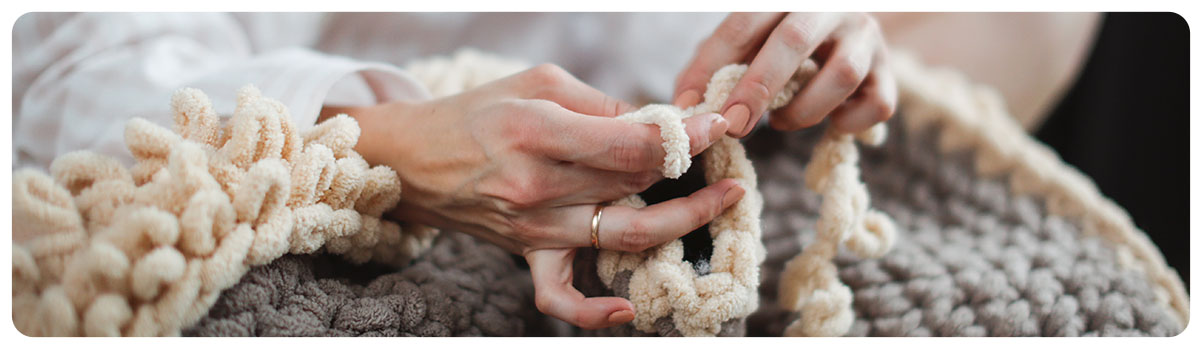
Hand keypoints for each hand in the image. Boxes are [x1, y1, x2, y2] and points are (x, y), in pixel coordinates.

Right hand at [330, 64, 744, 328]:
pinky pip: (559, 297)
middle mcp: (534, 186)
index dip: (681, 138)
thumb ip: (601, 105)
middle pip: (633, 184)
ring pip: (623, 232)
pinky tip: (629, 310)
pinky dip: (594, 312)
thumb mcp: (538, 84)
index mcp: (535, 131)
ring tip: (719, 199)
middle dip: (686, 167)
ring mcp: (530, 227)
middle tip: (722, 151)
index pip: (628, 144)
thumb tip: (661, 124)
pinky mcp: (524, 252)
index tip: (713, 127)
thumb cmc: (478, 111)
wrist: (412, 159)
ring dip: (679, 217)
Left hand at [673, 12, 896, 136]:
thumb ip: (711, 68)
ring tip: (782, 122)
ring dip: (803, 110)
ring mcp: (864, 36)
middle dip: (757, 88)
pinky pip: (875, 104)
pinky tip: (829, 123)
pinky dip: (847, 123)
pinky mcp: (889, 72)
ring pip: (841, 75)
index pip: (742, 24)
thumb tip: (684, 106)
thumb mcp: (743, 43)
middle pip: (792, 41)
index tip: (692, 106)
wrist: (842, 32)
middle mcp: (828, 8)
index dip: (712, 66)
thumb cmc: (777, 43)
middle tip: (734, 125)